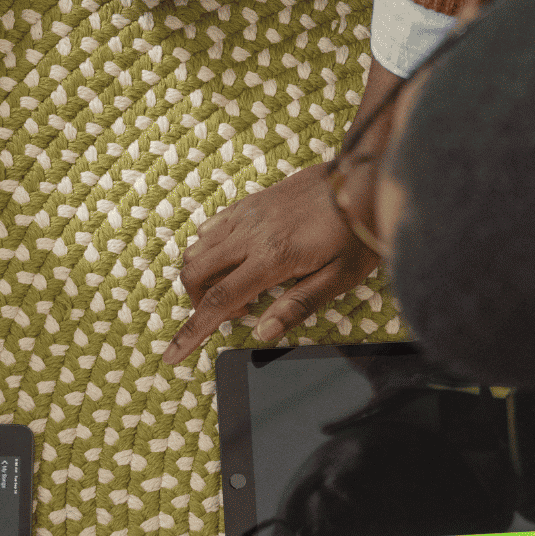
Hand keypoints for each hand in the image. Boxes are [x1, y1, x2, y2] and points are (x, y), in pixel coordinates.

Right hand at [161, 163, 379, 363]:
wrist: (362, 180)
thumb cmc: (356, 232)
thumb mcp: (338, 278)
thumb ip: (298, 305)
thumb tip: (262, 333)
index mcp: (272, 258)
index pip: (219, 302)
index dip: (191, 333)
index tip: (172, 355)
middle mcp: (250, 234)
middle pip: (195, 272)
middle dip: (197, 302)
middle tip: (232, 313)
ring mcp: (246, 214)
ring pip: (197, 248)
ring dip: (204, 276)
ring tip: (242, 287)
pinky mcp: (249, 202)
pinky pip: (211, 226)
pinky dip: (210, 249)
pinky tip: (237, 258)